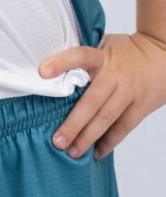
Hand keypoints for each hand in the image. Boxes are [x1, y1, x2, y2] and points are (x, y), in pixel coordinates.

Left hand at [40, 31, 165, 157]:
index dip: (61, 63)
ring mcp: (129, 92)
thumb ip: (85, 55)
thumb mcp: (105, 44)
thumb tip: (51, 64)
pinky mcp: (141, 106)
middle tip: (57, 141)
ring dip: (88, 138)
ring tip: (73, 152)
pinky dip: (109, 142)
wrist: (163, 54)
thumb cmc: (127, 50)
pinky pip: (123, 127)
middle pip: (91, 101)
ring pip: (106, 118)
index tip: (42, 73)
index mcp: (102, 56)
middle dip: (73, 124)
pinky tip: (96, 153)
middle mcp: (115, 75)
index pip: (80, 56)